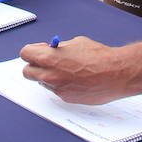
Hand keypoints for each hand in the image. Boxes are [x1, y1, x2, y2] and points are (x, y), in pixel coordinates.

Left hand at [20, 36, 135, 104]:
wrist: (116, 74)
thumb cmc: (99, 57)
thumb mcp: (75, 43)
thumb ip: (58, 49)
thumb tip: (51, 50)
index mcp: (49, 58)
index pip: (25, 54)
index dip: (32, 51)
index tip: (37, 51)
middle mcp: (50, 75)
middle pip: (27, 72)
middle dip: (34, 66)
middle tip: (44, 62)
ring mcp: (57, 88)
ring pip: (42, 82)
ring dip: (48, 76)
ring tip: (65, 70)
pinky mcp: (66, 98)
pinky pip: (56, 90)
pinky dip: (61, 84)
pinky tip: (75, 79)